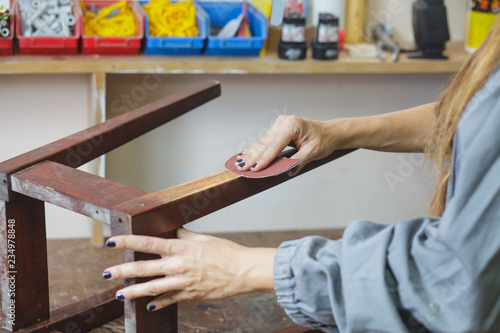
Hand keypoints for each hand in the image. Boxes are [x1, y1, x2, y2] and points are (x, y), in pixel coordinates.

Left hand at [103, 228, 275, 310]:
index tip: (111, 243)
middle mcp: (178, 266)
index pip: (148, 243)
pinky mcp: (190, 295)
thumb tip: (173, 232)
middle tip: (106, 274)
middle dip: (122, 271)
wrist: (243, 271)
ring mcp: (183, 283)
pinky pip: (170, 300)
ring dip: (133, 292)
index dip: (128, 242)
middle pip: (144, 269)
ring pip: (152, 288)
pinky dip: (158, 303)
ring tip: (118, 294)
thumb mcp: (204, 239)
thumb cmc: (227, 252)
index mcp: (181, 249)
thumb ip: (185, 236)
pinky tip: (149, 306)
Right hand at [236, 115, 337, 175]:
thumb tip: (288, 171)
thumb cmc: (323, 140)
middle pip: (265, 143)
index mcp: (293, 125)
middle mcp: (283, 123)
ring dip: (250, 154)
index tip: (255, 169)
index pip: (275, 145)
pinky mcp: (277, 129)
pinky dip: (255, 149)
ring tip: (239, 164)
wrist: (329, 132)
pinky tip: (244, 155)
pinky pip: (264, 141)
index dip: (264, 158)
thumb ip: (300, 161)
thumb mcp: (314, 151)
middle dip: (253, 157)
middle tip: (241, 168)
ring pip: (262, 142)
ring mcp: (279, 124)